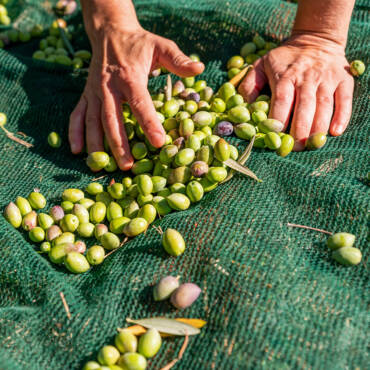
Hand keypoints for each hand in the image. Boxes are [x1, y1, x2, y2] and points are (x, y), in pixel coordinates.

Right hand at [69, 25, 203, 169]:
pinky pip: (78, 114)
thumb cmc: (140, 44)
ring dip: (96, 143)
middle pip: (112, 118)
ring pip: (93, 120)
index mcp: (129, 76)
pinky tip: (76, 150)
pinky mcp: (86, 94)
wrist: (111, 32)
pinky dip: (75, 132)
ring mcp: (94, 91)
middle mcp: (108, 86)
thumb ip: (178, 60)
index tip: (159, 142)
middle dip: (119, 143)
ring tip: (100, 164)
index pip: (140, 103)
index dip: (149, 123)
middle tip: (127, 166)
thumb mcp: (161, 47)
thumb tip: (200, 68)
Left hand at [239, 34, 353, 149]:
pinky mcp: (343, 80)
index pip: (282, 100)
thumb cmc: (284, 59)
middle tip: (294, 148)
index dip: (278, 119)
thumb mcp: (261, 65)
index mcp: (285, 75)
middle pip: (304, 107)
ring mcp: (326, 79)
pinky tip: (335, 131)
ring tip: (311, 145)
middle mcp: (306, 77)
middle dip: (299, 130)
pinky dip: (342, 116)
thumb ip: (249, 86)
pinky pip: (344, 99)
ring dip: (318, 128)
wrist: (316, 39)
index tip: (275, 136)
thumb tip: (244, 108)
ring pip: (324, 106)